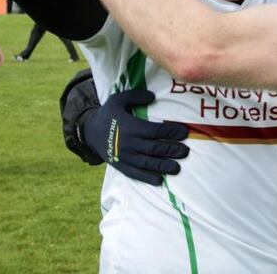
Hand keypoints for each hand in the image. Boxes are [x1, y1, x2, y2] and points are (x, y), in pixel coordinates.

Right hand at [61, 71, 188, 183]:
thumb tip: (153, 96)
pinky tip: (159, 181)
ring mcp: (124, 157)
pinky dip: (148, 178)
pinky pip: (135, 174)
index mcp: (129, 126)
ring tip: (177, 168)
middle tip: (186, 152)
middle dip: (172, 150)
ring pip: (147, 163)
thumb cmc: (109, 114)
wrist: (90, 132)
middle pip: (154, 148)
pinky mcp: (121, 166)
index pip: (154, 131)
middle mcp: (128, 143)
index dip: (171, 132)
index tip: (184, 133)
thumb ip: (135, 96)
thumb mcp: (118, 100)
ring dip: (164, 166)